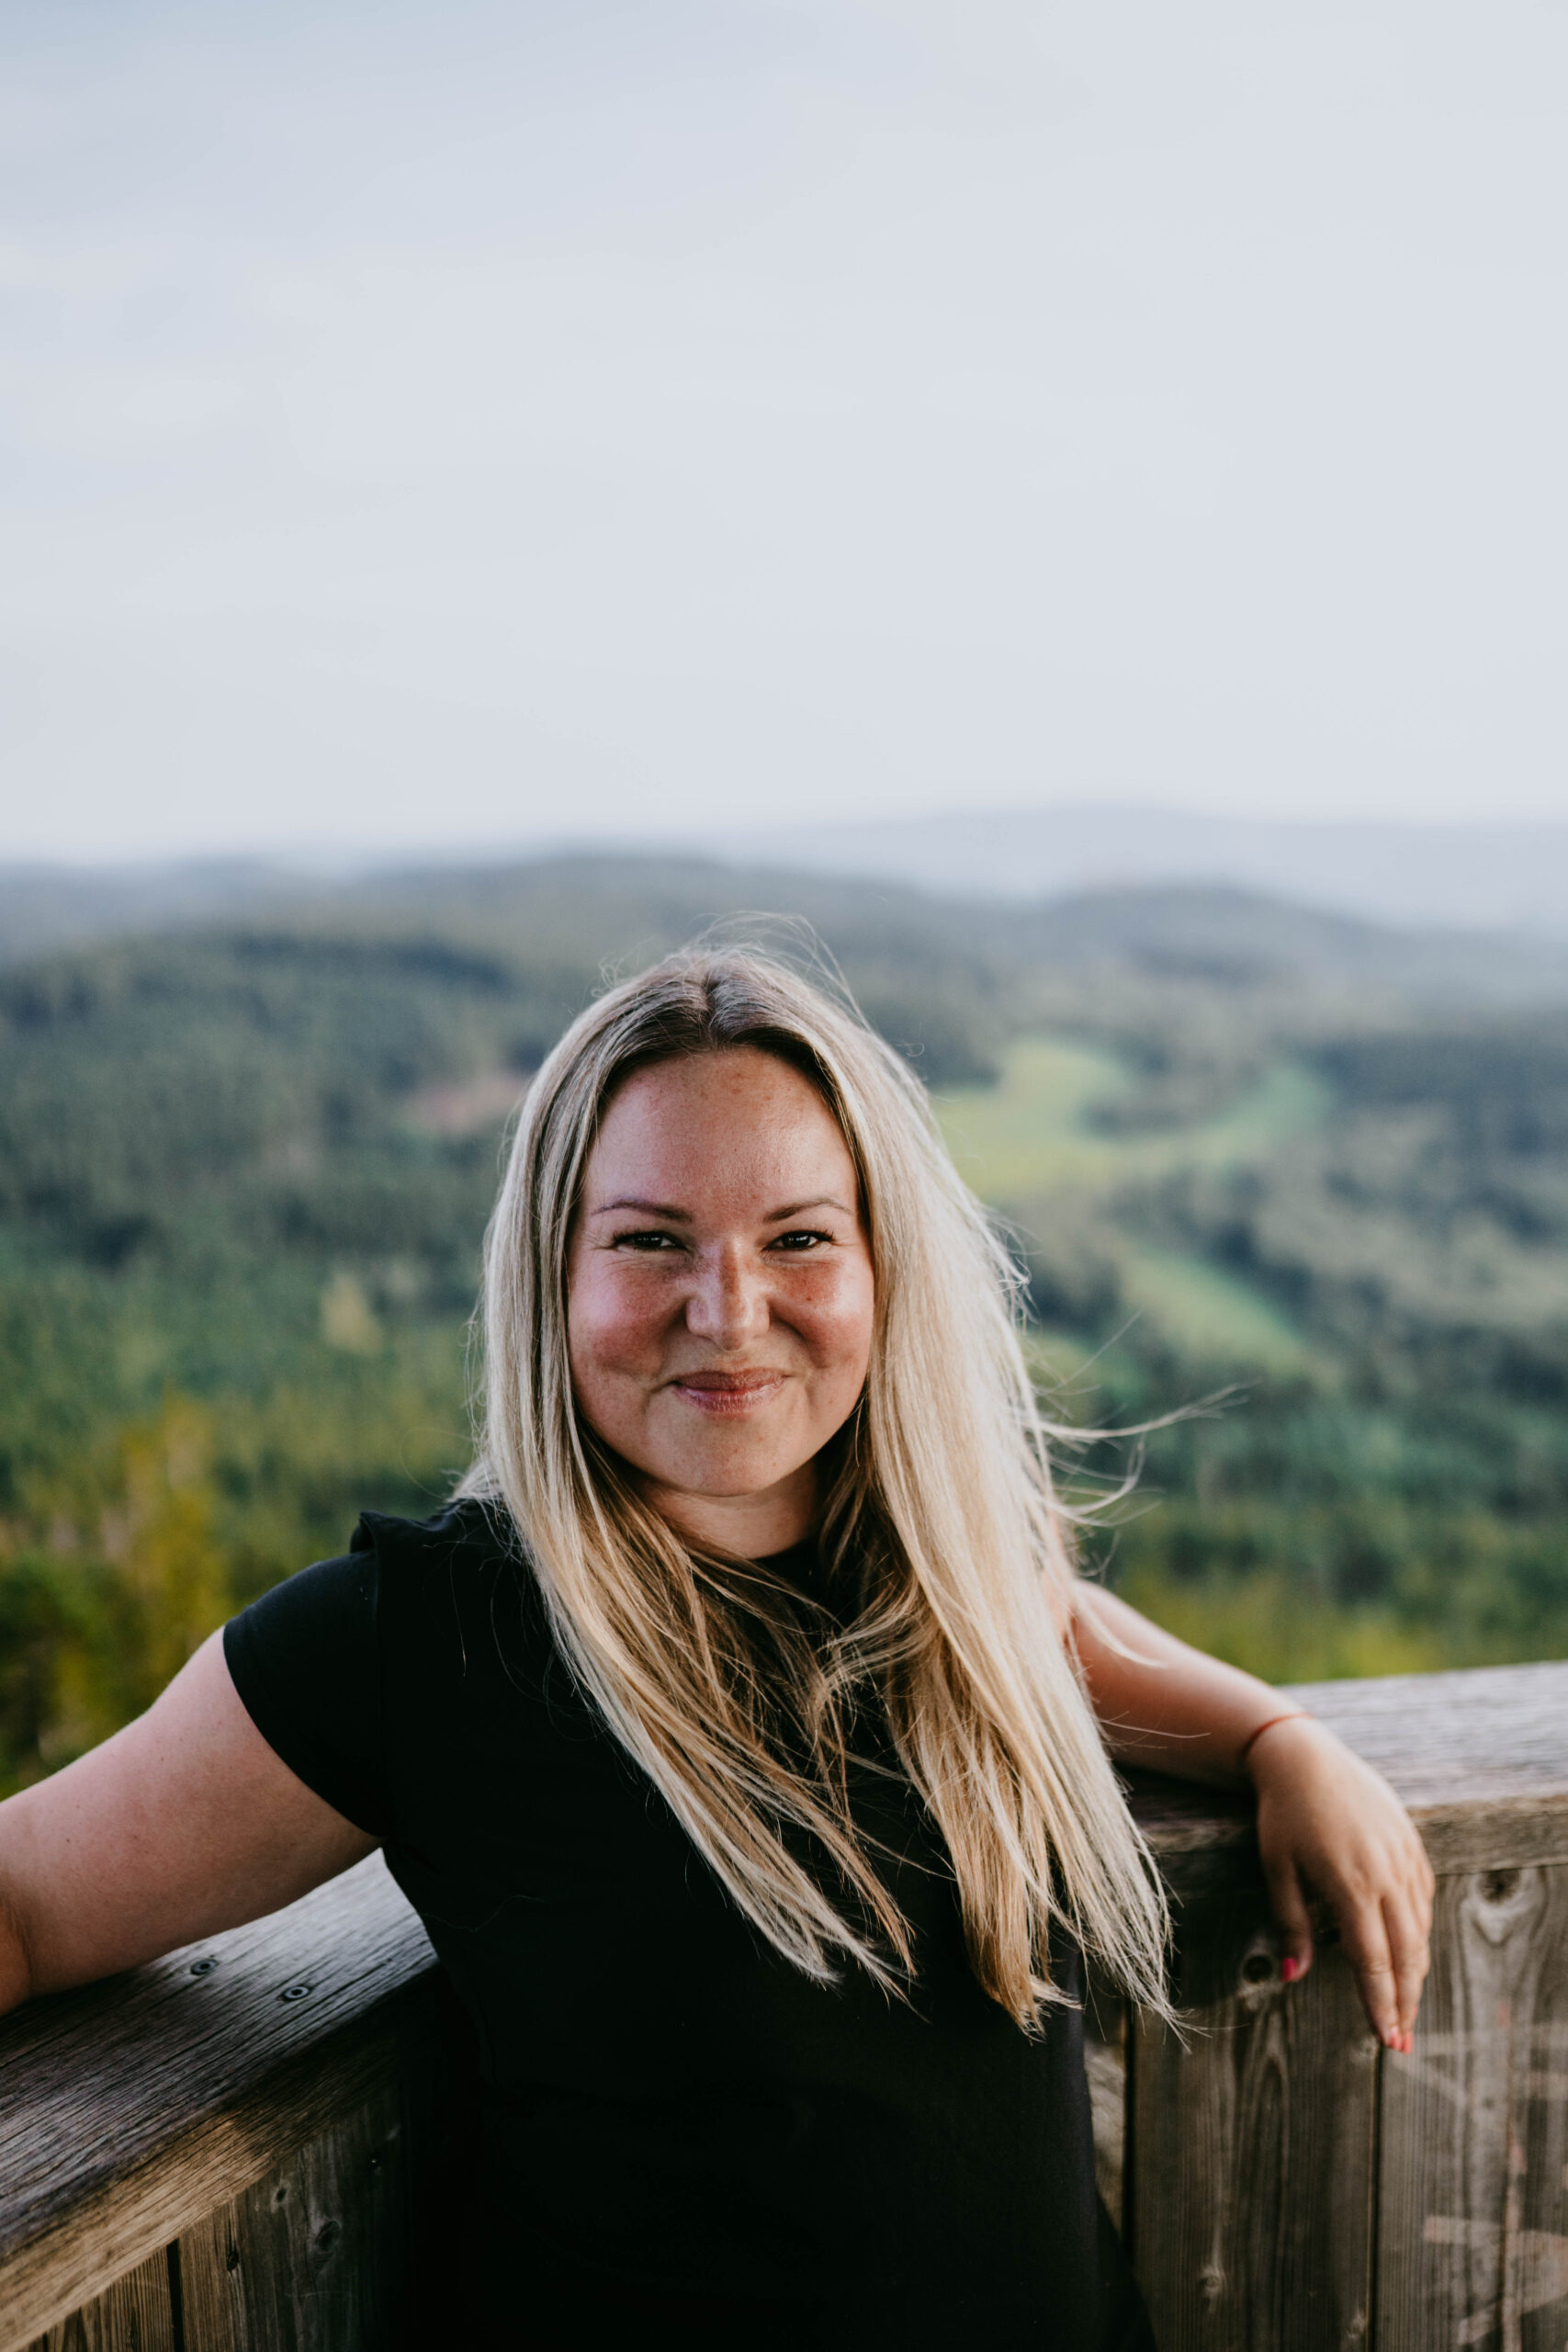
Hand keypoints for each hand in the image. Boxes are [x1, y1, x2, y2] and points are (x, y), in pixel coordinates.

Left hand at [1246, 1714, 1433, 2052]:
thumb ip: (1291, 1923)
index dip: (1380, 2004)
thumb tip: (1293, 1975)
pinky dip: (1420, 1930)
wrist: (1304, 1754)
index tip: (1386, 2039)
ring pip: (1420, 1928)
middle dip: (1405, 2001)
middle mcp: (1386, 1875)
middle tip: (1402, 2040)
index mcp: (1351, 1886)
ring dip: (1416, 1971)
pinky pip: (1424, 1897)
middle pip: (1406, 1954)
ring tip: (1407, 2006)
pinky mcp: (1411, 1841)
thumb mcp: (1277, 1868)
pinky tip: (1411, 1950)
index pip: (1373, 1962)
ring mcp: (1404, 1857)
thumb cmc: (1282, 1813)